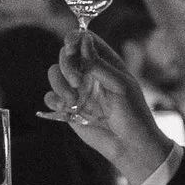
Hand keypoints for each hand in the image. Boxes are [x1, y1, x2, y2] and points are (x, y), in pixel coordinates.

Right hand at [42, 30, 171, 184]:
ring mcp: (78, 90)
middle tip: (77, 82)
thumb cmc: (133, 114)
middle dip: (67, 66)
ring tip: (72, 101)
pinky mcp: (68, 108)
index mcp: (105, 62)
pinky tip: (65, 109)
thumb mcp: (120, 85)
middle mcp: (89, 73)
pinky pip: (51, 97)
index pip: (85, 40)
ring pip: (54, 74)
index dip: (74, 39)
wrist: (129, 146)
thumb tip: (83, 40)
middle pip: (65, 55)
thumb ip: (99, 64)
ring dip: (59, 84)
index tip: (70, 46)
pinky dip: (53, 100)